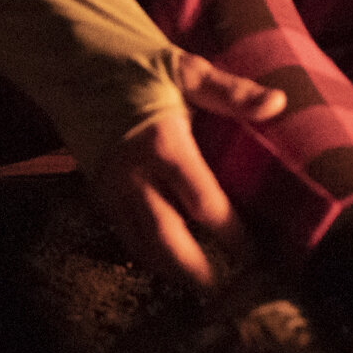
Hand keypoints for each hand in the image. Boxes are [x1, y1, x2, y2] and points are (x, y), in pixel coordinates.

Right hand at [89, 52, 286, 288]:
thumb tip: (277, 103)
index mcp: (162, 144)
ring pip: (139, 244)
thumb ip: (231, 93)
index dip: (231, 235)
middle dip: (195, 270)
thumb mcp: (187, 70)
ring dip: (169, 269)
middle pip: (165, 238)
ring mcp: (110, 186)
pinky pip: (122, 233)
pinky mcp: (97, 191)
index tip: (256, 253)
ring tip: (200, 286)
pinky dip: (146, 252)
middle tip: (226, 292)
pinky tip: (168, 260)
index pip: (203, 203)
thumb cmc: (139, 65)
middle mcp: (132, 174)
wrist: (74, 60)